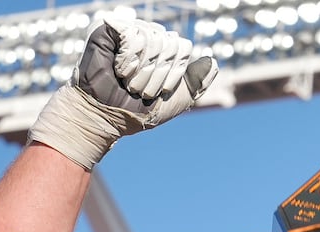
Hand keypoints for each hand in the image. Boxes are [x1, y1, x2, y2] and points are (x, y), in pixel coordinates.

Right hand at [29, 13, 217, 169]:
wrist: (107, 116)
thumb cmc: (139, 109)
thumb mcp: (177, 99)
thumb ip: (197, 81)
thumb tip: (212, 61)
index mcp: (164, 47)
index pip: (183, 47)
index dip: (173, 73)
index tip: (158, 92)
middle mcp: (148, 33)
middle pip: (169, 42)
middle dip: (157, 74)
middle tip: (140, 89)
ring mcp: (128, 28)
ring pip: (152, 38)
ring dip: (141, 70)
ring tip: (128, 81)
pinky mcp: (108, 26)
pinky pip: (132, 33)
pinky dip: (128, 59)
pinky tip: (118, 69)